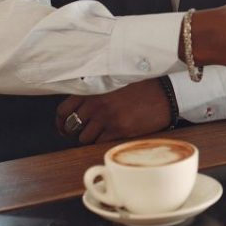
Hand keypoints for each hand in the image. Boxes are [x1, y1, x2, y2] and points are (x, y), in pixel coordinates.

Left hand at [55, 79, 170, 144]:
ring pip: (83, 138)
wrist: (165, 94)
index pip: (63, 109)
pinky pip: (98, 143)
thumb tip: (81, 105)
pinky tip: (108, 136)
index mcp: (94, 90)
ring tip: (97, 134)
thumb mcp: (115, 82)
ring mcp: (107, 119)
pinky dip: (100, 142)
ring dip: (88, 138)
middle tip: (78, 133)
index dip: (60, 120)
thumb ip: (96, 91)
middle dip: (72, 131)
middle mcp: (97, 105)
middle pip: (71, 126)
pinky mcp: (118, 131)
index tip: (62, 125)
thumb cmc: (143, 86)